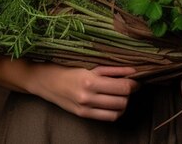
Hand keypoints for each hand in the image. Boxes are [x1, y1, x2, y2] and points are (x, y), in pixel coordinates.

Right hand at [26, 64, 140, 121]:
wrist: (44, 80)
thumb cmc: (66, 66)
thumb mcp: (88, 64)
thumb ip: (111, 69)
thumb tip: (131, 70)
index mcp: (90, 81)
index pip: (122, 87)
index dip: (133, 83)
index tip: (137, 77)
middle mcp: (88, 97)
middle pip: (122, 100)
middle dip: (130, 92)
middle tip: (131, 83)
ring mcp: (85, 108)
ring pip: (117, 111)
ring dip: (124, 102)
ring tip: (122, 92)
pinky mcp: (83, 115)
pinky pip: (107, 118)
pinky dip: (115, 111)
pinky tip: (114, 101)